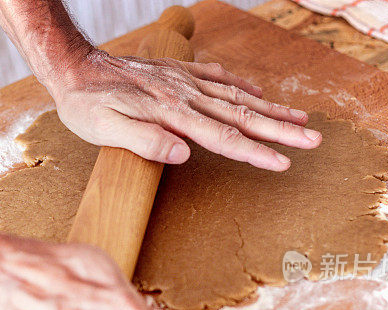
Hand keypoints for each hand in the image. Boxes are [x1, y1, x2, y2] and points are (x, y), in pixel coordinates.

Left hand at [46, 49, 320, 169]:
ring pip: (236, 96)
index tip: (283, 163)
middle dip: (279, 130)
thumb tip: (184, 154)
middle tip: (313, 140)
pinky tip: (257, 90)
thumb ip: (145, 141)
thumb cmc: (86, 105)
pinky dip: (241, 85)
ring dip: (270, 108)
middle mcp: (184, 95)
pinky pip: (217, 77)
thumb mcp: (105, 130)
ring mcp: (183, 82)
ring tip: (301, 118)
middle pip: (241, 115)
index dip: (254, 151)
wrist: (74, 68)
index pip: (222, 136)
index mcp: (172, 113)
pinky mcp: (176, 73)